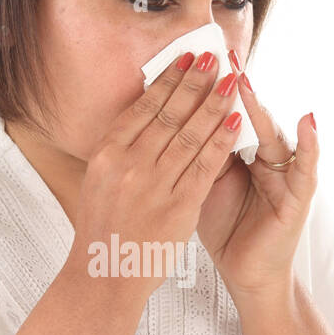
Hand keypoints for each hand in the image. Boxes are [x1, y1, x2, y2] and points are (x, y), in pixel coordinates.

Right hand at [66, 48, 244, 299]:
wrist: (105, 277)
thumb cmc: (102, 232)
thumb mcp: (99, 183)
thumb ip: (120, 152)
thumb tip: (142, 117)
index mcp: (106, 155)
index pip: (142, 108)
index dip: (167, 80)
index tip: (185, 59)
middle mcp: (128, 165)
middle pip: (168, 114)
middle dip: (194, 82)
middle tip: (213, 57)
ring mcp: (154, 185)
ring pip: (190, 134)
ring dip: (213, 103)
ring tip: (230, 80)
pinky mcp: (178, 206)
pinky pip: (205, 165)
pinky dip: (221, 140)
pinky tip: (234, 120)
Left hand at [196, 53, 318, 299]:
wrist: (247, 274)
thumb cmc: (225, 228)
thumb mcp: (201, 186)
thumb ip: (192, 154)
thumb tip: (164, 120)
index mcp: (237, 154)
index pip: (222, 116)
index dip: (209, 92)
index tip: (191, 60)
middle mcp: (264, 159)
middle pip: (247, 118)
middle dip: (231, 89)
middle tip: (219, 57)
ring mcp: (285, 176)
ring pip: (274, 135)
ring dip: (261, 108)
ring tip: (247, 81)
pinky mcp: (301, 197)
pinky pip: (307, 167)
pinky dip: (310, 144)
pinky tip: (309, 120)